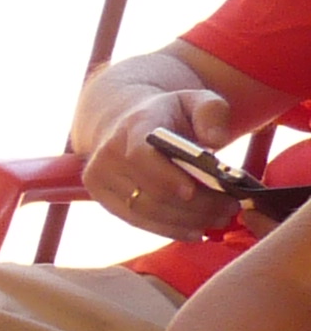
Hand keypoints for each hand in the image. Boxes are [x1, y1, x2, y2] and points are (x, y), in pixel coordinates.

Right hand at [84, 88, 245, 240]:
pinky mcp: (102, 199)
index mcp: (132, 126)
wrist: (126, 124)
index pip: (141, 156)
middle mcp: (108, 154)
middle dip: (195, 205)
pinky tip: (196, 230)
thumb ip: (212, 112)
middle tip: (230, 208)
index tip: (192, 191)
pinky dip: (169, 229)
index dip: (165, 177)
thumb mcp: (195, 100)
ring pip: (146, 211)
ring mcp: (100, 179)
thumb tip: (216, 140)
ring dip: (187, 220)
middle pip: (151, 190)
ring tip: (219, 218)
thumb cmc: (169, 115)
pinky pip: (138, 221)